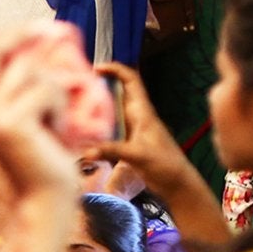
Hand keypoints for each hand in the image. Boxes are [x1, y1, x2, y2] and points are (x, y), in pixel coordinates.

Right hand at [0, 26, 82, 207]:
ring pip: (34, 73)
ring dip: (57, 94)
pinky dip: (61, 110)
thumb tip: (46, 63)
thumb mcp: (36, 125)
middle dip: (23, 37)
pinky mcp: (9, 124)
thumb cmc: (45, 172)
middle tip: (56, 33)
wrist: (41, 206)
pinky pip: (47, 92)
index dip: (9, 38)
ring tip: (57, 124)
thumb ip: (30, 98)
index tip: (39, 30)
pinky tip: (57, 134)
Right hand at [89, 63, 194, 195]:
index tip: (95, 68)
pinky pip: (110, 126)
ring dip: (96, 105)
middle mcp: (137, 116)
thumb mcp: (138, 156)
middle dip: (99, 85)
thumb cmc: (164, 165)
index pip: (131, 80)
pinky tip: (82, 132)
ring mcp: (133, 129)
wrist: (178, 183)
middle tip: (77, 87)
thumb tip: (85, 151)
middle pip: (118, 91)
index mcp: (143, 112)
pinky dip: (96, 125)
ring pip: (112, 109)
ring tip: (74, 106)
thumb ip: (112, 151)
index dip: (115, 69)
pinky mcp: (128, 141)